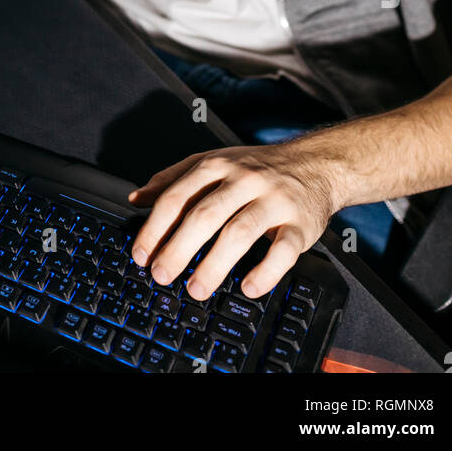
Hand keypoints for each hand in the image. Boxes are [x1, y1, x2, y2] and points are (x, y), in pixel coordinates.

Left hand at [128, 142, 341, 300]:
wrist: (314, 163)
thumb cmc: (255, 168)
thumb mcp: (212, 162)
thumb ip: (173, 179)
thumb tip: (137, 199)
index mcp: (216, 165)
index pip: (178, 196)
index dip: (156, 228)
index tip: (141, 254)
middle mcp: (243, 180)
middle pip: (205, 215)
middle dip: (178, 248)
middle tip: (161, 275)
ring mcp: (273, 201)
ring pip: (239, 232)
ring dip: (214, 264)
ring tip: (195, 288)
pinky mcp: (300, 224)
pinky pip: (283, 251)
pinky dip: (265, 272)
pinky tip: (248, 287)